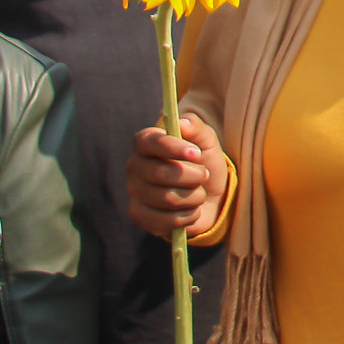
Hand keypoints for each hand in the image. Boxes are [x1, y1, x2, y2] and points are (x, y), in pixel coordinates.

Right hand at [127, 116, 228, 237]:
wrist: (209, 197)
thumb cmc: (203, 164)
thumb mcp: (206, 141)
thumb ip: (196, 127)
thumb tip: (182, 123)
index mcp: (146, 142)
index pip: (149, 142)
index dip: (172, 147)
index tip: (196, 153)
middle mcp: (134, 166)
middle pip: (161, 174)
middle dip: (193, 176)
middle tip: (204, 175)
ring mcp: (134, 192)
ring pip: (167, 198)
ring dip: (194, 196)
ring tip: (199, 193)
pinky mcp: (140, 216)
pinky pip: (167, 220)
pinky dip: (188, 215)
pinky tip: (191, 209)